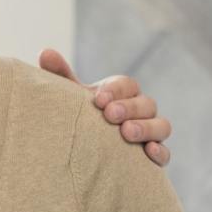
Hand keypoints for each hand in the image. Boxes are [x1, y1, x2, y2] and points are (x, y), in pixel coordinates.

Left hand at [38, 49, 171, 166]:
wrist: (82, 149)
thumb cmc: (79, 116)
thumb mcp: (70, 96)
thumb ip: (60, 75)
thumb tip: (45, 52)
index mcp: (121, 93)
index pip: (127, 84)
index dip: (116, 90)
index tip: (98, 99)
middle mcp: (139, 111)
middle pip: (146, 103)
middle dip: (129, 107)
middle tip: (109, 115)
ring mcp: (150, 134)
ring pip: (162, 126)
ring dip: (146, 128)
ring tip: (126, 132)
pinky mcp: (152, 158)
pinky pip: (165, 155)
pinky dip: (160, 153)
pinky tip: (149, 153)